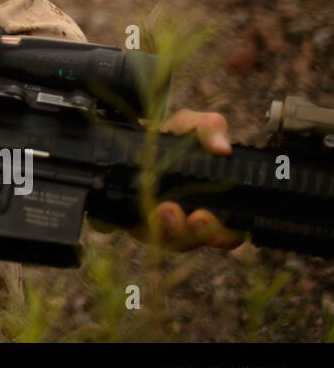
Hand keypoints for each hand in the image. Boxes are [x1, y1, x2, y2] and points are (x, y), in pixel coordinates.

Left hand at [151, 109, 244, 249]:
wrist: (135, 145)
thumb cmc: (172, 139)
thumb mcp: (191, 125)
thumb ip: (210, 128)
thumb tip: (223, 148)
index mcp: (221, 200)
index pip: (234, 228)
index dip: (228, 231)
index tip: (215, 217)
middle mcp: (199, 218)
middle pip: (209, 240)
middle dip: (206, 233)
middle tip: (197, 218)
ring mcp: (172, 226)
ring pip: (180, 241)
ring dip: (176, 229)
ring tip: (167, 210)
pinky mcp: (147, 228)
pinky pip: (152, 237)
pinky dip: (151, 228)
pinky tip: (149, 214)